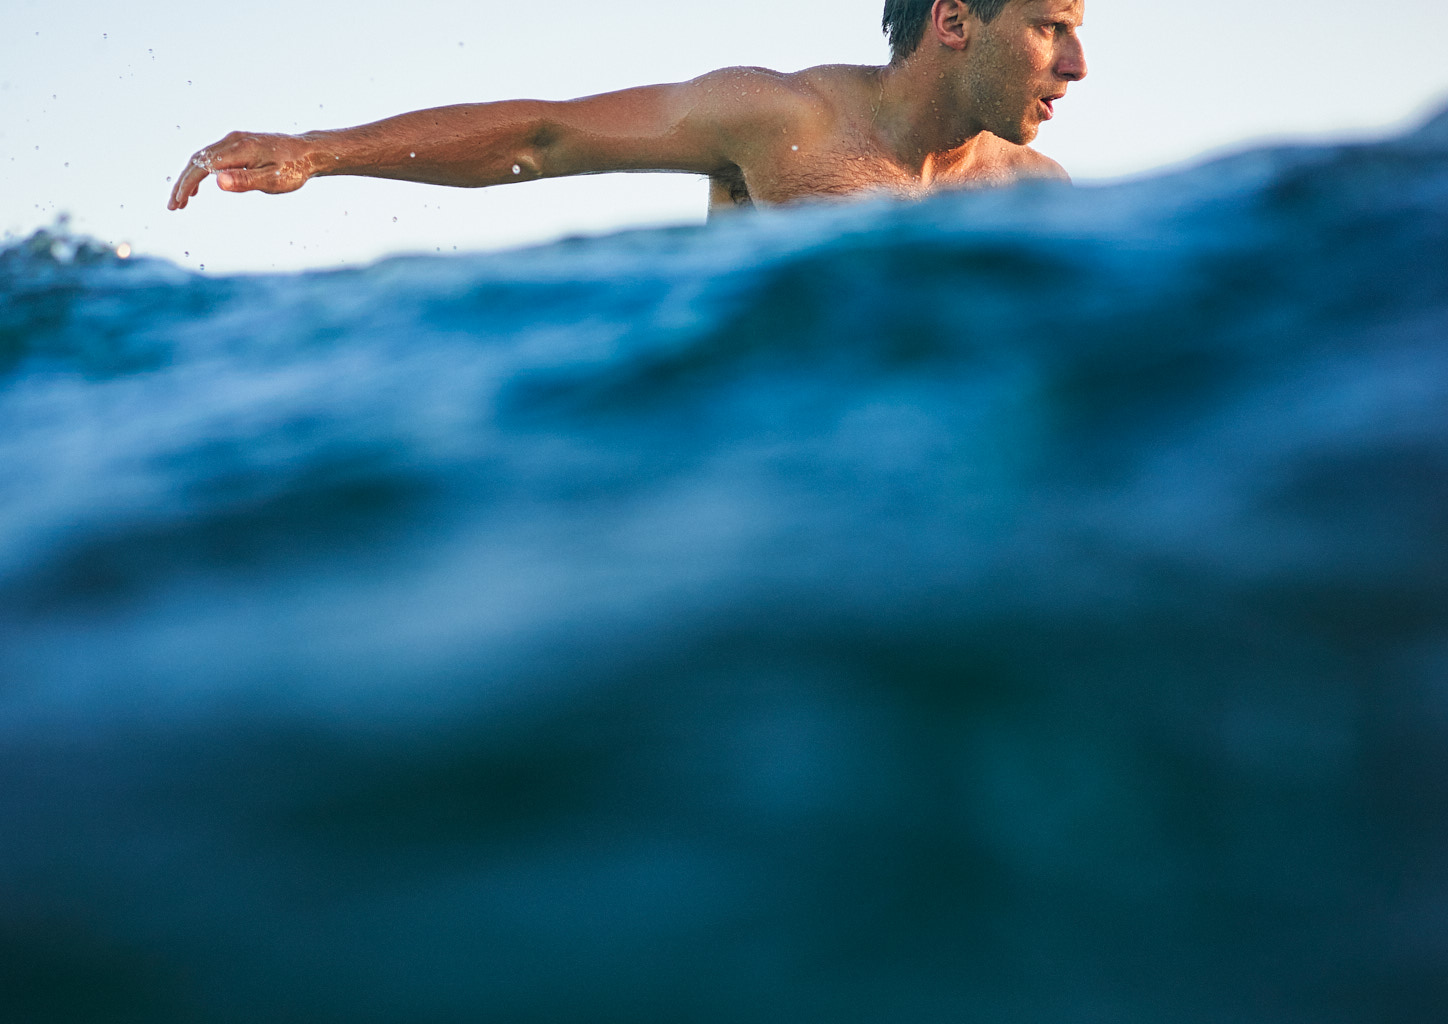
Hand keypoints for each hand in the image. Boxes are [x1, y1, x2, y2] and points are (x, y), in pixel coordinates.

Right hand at [167, 131, 317, 209]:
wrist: (308, 152)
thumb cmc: (294, 170)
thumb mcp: (272, 180)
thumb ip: (245, 181)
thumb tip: (217, 181)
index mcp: (239, 150)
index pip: (202, 166)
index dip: (187, 185)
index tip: (178, 204)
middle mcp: (232, 141)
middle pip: (197, 161)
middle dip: (183, 184)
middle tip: (174, 206)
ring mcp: (234, 141)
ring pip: (202, 158)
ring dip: (190, 179)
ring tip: (182, 201)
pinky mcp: (238, 144)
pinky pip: (212, 157)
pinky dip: (201, 172)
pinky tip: (199, 188)